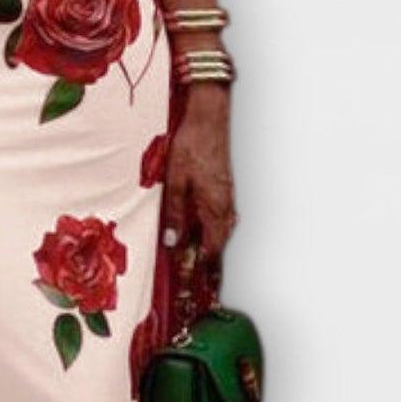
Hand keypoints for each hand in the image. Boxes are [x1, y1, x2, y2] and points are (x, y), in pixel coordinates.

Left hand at [158, 89, 238, 272]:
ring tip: (205, 263)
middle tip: (202, 281)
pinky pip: (224, 217)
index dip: (201, 267)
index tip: (192, 284)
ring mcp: (227, 196)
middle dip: (211, 263)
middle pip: (220, 243)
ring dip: (215, 246)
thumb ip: (175, 212)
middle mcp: (224, 205)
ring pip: (224, 230)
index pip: (210, 248)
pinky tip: (209, 230)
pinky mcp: (225, 187)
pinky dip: (217, 230)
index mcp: (213, 207)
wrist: (209, 117)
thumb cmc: (191, 145)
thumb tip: (173, 241)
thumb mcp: (175, 180)